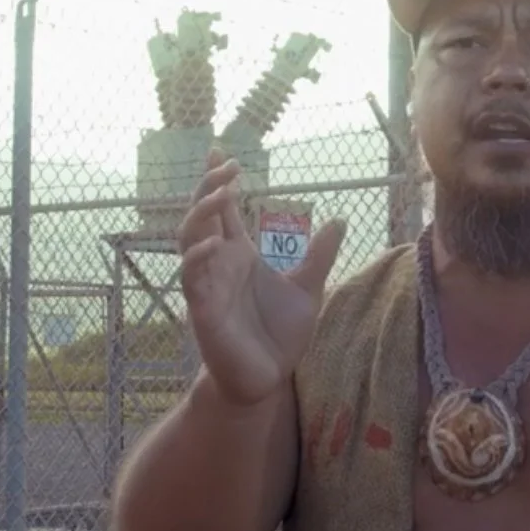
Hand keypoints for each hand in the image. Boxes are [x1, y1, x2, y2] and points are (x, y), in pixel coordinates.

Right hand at [177, 149, 345, 405]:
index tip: (220, 151)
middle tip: (227, 168)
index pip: (223, 210)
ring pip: (189, 240)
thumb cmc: (280, 335)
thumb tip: (339, 219)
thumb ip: (319, 256)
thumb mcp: (309, 290)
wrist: (267, 379)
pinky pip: (191, 279)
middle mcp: (219, 264)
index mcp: (240, 255)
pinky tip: (211, 245)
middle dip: (209, 188)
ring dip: (200, 215)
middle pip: (202, 216)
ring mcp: (208, 285)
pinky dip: (197, 259)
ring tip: (220, 194)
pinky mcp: (203, 310)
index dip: (218, 181)